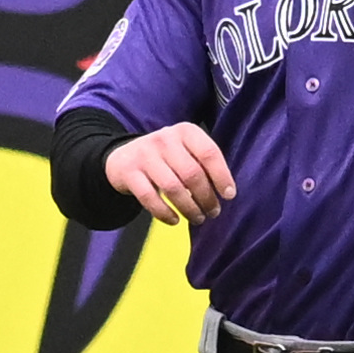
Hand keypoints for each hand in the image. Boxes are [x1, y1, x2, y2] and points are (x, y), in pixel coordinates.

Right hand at [107, 123, 235, 226]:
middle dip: (206, 197)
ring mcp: (145, 155)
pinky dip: (164, 212)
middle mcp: (165, 139)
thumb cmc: (166, 157)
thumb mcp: (186, 150)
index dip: (222, 176)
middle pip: (192, 173)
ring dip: (189, 208)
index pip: (209, 153)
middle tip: (213, 212)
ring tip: (198, 218)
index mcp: (185, 131)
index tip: (229, 196)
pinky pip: (149, 197)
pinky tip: (175, 220)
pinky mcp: (129, 172)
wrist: (123, 157)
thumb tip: (226, 192)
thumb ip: (204, 164)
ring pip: (172, 187)